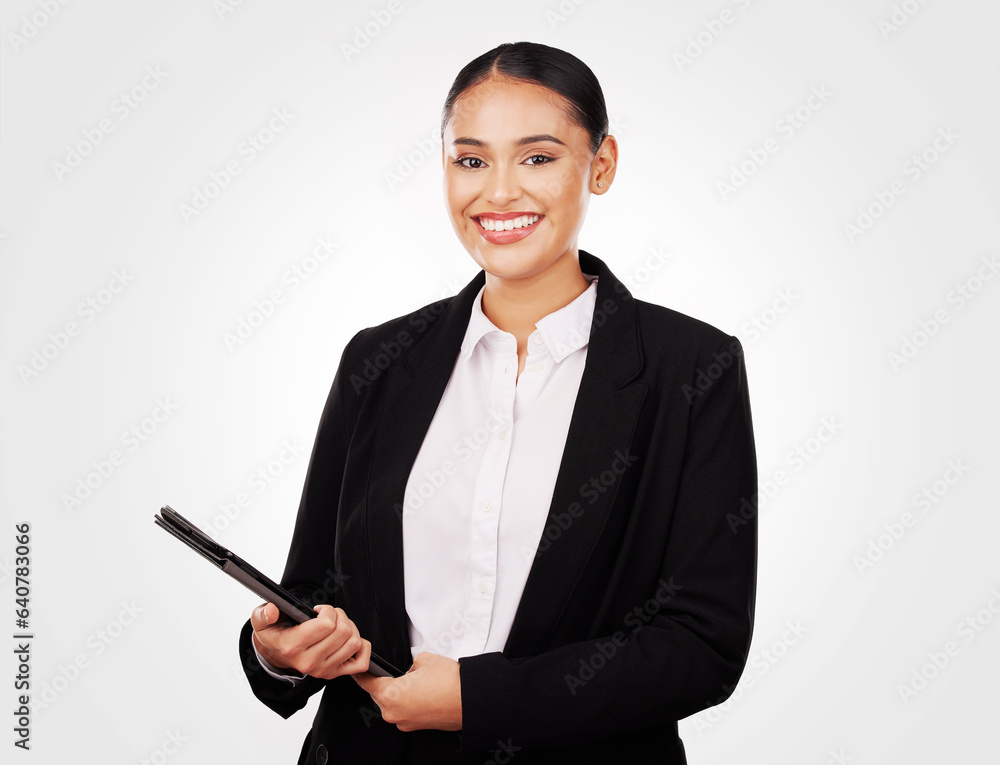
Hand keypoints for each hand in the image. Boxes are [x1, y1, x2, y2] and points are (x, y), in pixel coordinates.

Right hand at [250, 601, 370, 679]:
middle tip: (330, 615)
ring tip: (337, 625)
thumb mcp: (261, 621)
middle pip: (343, 631)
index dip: (327, 611)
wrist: (276, 654)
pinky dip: (362, 647)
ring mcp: (323, 671)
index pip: (326, 624)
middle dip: (340, 616)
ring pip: (354, 643)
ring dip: (350, 628)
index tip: (319, 610)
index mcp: (292, 647)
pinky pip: (361, 662)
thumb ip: (264, 614)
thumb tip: (272, 610)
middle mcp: (309, 662)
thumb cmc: (274, 633)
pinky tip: (348, 639)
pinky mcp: (334, 674)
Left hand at [353, 652, 461, 731]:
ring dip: (397, 693)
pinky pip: (404, 711)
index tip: (357, 669)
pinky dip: (408, 701)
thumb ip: (408, 665)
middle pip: (378, 694)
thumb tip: (408, 672)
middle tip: (391, 670)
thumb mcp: (423, 659)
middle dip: (383, 682)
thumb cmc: (450, 681)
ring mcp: (404, 722)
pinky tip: (421, 691)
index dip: (361, 673)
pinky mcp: (416, 727)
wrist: (471, 700)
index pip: (366, 683)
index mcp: (390, 695)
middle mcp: (393, 713)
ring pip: (391, 703)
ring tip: (414, 680)